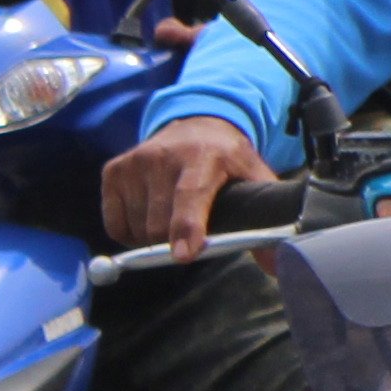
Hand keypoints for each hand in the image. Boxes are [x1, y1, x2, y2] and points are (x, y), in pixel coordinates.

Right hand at [107, 115, 271, 256]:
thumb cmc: (227, 159)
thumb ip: (266, 218)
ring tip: (172, 219)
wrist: (196, 124)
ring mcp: (134, 162)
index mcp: (205, 156)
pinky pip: (115, 225)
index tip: (183, 255)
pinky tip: (150, 216)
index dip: (186, 228)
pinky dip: (132, 233)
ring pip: (137, 229)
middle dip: (174, 243)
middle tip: (190, 238)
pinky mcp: (113, 171)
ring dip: (153, 238)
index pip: (191, 196)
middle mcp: (163, 156)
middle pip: (159, 224)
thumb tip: (276, 265)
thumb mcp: (254, 177)